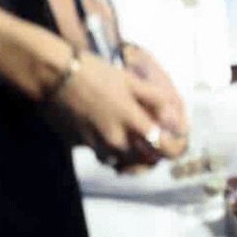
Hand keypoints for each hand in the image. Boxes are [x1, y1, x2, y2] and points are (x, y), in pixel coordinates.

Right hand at [49, 54, 185, 171]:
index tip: (179, 141)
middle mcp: (116, 140)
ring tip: (138, 141)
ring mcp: (97, 145)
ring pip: (123, 162)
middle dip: (156, 153)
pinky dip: (114, 154)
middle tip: (159, 139)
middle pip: (145, 161)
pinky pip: (104, 156)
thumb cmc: (96, 74)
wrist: (56, 77)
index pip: (163, 149)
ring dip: (134, 156)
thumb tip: (176, 118)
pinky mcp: (81, 146)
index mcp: (132, 122)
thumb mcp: (131, 81)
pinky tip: (116, 139)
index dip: (176, 149)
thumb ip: (156, 101)